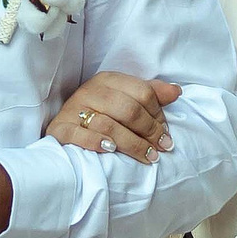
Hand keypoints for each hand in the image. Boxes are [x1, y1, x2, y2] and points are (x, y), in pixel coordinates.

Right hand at [46, 72, 181, 162]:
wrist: (63, 126)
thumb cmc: (99, 113)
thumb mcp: (123, 98)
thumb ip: (150, 94)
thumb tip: (176, 91)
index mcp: (108, 80)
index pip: (142, 92)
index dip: (158, 114)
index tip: (166, 133)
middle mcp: (90, 91)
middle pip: (128, 109)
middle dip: (149, 131)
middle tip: (161, 148)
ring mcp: (73, 109)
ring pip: (108, 125)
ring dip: (132, 144)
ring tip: (148, 157)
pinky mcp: (60, 128)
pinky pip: (78, 135)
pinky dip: (95, 142)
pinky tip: (111, 151)